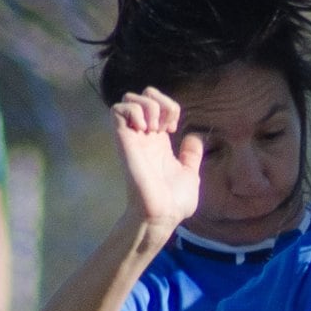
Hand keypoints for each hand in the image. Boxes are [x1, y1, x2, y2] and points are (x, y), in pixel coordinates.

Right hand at [112, 88, 202, 236]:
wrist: (162, 215)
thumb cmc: (174, 202)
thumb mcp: (190, 174)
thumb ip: (191, 156)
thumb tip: (193, 138)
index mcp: (159, 142)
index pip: (157, 105)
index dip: (169, 107)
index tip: (174, 129)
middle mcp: (145, 136)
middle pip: (141, 95)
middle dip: (158, 101)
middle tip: (165, 125)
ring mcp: (133, 137)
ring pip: (129, 98)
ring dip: (147, 106)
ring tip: (155, 128)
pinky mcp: (124, 140)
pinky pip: (117, 110)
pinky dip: (134, 111)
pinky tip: (145, 129)